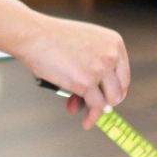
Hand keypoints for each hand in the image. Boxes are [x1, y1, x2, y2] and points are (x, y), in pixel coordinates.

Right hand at [11, 15, 130, 128]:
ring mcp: (100, 68)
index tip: (106, 98)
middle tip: (92, 104)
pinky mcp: (87, 82)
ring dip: (97, 110)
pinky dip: (91, 117)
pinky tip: (86, 122)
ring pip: (109, 100)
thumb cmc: (51, 38)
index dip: (114, 89)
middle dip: (105, 100)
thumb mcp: (83, 45)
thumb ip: (93, 65)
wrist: (33, 35)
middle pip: (118, 89)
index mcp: (113, 42)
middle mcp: (111, 55)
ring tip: (86, 115)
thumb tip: (97, 94)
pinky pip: (96, 106)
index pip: (123, 74)